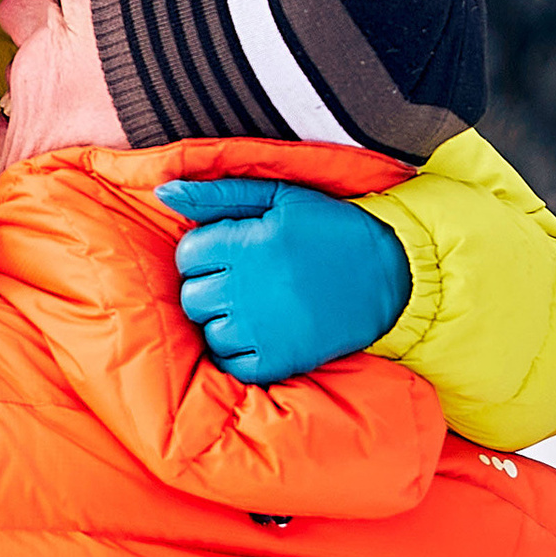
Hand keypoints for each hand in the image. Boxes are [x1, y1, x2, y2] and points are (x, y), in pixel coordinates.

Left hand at [160, 179, 410, 384]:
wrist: (391, 273)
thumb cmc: (329, 229)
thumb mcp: (278, 196)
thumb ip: (218, 193)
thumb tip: (164, 191)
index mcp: (245, 243)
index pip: (187, 254)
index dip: (204, 253)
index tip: (228, 254)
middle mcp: (248, 287)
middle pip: (193, 296)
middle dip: (210, 288)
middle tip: (243, 282)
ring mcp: (263, 327)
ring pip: (210, 332)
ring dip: (225, 321)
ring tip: (255, 308)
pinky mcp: (281, 359)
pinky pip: (234, 365)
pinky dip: (240, 354)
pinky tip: (260, 335)